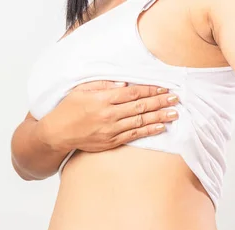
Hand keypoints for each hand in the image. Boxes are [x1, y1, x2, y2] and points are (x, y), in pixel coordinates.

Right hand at [38, 80, 179, 152]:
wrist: (58, 133)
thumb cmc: (68, 109)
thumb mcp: (82, 90)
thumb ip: (102, 85)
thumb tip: (124, 83)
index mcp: (103, 98)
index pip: (133, 92)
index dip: (150, 90)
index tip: (164, 88)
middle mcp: (109, 114)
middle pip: (140, 106)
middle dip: (160, 102)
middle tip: (176, 99)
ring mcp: (111, 129)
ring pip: (140, 121)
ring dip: (159, 117)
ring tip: (174, 113)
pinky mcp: (111, 141)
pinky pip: (134, 135)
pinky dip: (148, 130)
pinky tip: (160, 127)